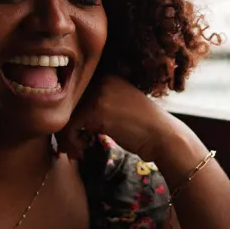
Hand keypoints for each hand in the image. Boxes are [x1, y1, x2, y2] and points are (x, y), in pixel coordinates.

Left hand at [56, 74, 181, 160]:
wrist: (164, 137)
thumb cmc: (144, 129)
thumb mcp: (120, 108)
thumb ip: (98, 106)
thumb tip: (68, 118)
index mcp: (107, 77)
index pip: (76, 95)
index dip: (71, 117)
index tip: (76, 136)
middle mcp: (101, 80)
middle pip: (68, 104)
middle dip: (66, 129)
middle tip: (70, 147)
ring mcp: (99, 93)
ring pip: (65, 115)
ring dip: (67, 138)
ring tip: (75, 151)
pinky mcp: (96, 110)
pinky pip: (70, 126)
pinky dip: (72, 142)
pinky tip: (83, 150)